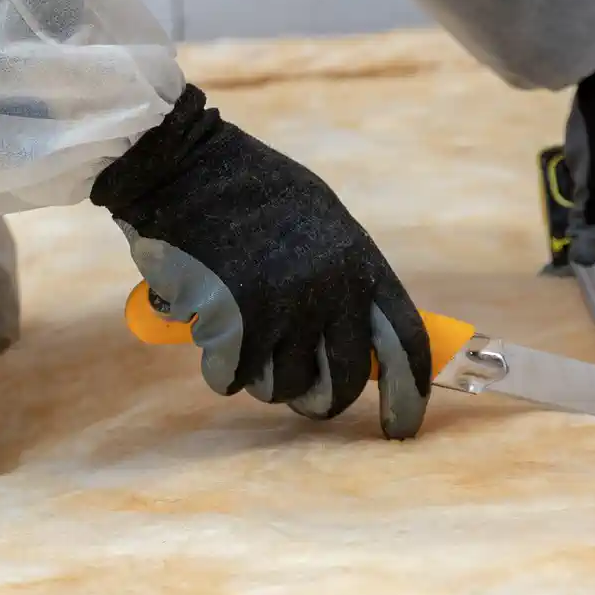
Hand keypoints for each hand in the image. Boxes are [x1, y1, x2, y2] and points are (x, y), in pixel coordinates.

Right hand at [90, 86, 429, 438]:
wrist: (184, 166)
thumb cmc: (250, 191)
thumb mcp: (321, 222)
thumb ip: (344, 279)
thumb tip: (365, 344)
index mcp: (360, 263)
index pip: (405, 343)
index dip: (410, 394)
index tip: (401, 428)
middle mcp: (332, 291)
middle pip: (344, 382)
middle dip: (321, 401)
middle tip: (304, 400)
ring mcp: (283, 309)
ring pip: (282, 387)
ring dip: (261, 376)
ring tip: (242, 335)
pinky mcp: (234, 324)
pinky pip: (232, 378)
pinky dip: (218, 365)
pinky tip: (209, 327)